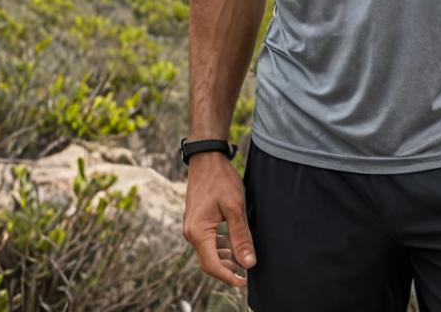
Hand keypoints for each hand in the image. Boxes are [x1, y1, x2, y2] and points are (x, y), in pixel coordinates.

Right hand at [182, 152, 255, 287]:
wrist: (206, 158)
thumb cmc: (220, 179)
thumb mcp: (235, 207)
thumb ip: (241, 236)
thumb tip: (249, 263)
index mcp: (198, 232)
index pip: (212, 265)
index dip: (228, 276)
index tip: (244, 282)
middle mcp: (192, 232)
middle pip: (209, 261)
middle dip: (227, 270)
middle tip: (246, 275)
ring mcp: (193, 227)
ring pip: (209, 252)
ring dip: (225, 259)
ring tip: (243, 263)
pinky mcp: (198, 221)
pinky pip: (208, 241)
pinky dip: (221, 247)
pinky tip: (234, 246)